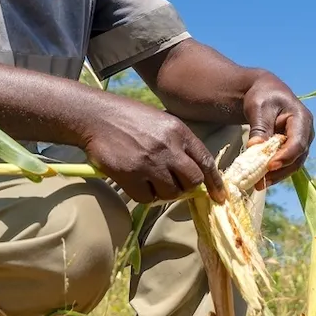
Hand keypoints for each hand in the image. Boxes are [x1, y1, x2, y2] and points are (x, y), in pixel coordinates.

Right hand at [81, 95, 228, 204]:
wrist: (96, 116)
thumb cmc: (130, 119)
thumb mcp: (162, 123)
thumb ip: (179, 145)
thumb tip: (193, 174)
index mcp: (179, 132)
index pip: (206, 162)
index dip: (215, 183)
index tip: (219, 197)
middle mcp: (168, 147)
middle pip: (192, 181)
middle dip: (186, 187)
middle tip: (173, 183)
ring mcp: (150, 162)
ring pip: (171, 193)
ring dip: (163, 192)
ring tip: (150, 179)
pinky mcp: (130, 175)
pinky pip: (147, 198)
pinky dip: (144, 195)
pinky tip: (136, 182)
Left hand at [242, 72, 314, 186]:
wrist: (265, 93)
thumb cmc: (263, 97)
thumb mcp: (259, 108)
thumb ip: (259, 128)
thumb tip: (255, 148)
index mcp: (302, 118)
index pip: (298, 142)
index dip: (285, 156)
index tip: (270, 166)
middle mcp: (306, 132)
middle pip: (297, 157)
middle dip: (280, 171)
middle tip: (261, 182)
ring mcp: (302, 142)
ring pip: (293, 164)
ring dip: (278, 176)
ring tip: (259, 184)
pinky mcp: (293, 149)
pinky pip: (287, 164)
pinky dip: (276, 173)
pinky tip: (262, 180)